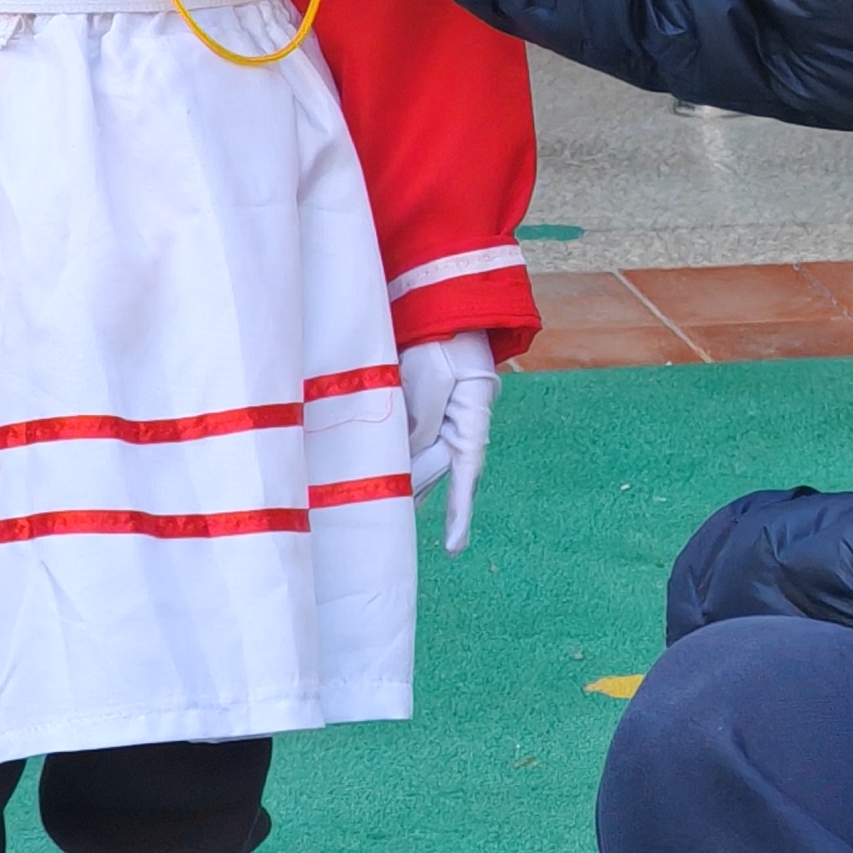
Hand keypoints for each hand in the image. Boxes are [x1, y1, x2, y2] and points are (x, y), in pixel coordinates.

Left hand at [399, 331, 497, 554]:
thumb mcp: (432, 379)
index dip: (461, 512)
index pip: (467, 473)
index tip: (454, 548)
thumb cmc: (443, 339)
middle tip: (391, 525)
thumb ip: (422, 420)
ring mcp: (441, 415)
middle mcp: (459, 423)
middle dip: (414, 491)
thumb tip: (408, 454)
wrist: (444, 303)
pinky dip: (396, 454)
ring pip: (418, 456)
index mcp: (472, 418)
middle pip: (435, 467)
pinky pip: (409, 437)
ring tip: (381, 509)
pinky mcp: (422, 404)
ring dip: (402, 477)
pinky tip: (384, 473)